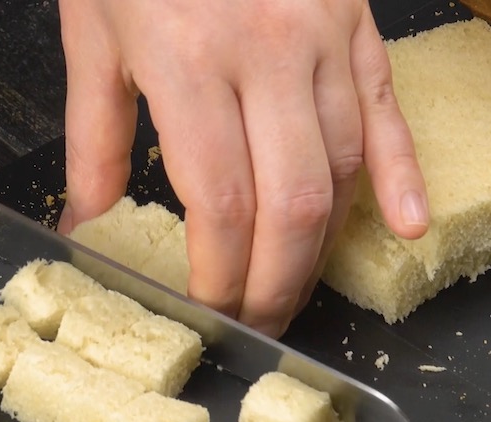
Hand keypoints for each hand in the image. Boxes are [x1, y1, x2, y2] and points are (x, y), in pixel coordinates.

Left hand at [57, 0, 428, 336]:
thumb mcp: (93, 38)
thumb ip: (92, 142)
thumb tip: (84, 225)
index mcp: (188, 62)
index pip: (221, 204)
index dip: (221, 276)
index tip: (209, 312)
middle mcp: (266, 53)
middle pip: (292, 205)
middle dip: (276, 284)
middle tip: (256, 323)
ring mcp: (322, 37)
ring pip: (343, 169)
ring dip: (322, 246)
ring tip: (296, 287)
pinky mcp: (356, 23)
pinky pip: (388, 111)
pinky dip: (400, 174)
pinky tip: (406, 225)